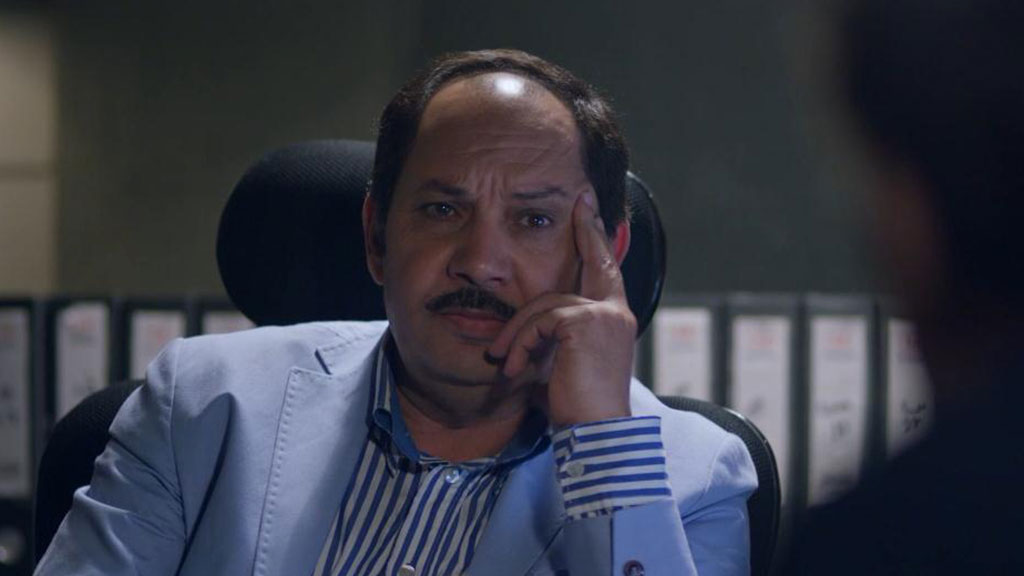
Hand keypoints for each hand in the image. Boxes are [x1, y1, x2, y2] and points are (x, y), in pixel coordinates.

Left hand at [486, 191, 635, 426]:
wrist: (595, 435)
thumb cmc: (577, 408)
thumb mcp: (561, 365)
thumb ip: (553, 338)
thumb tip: (527, 331)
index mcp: (613, 320)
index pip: (605, 271)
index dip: (597, 238)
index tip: (589, 208)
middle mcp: (616, 311)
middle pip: (593, 261)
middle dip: (586, 228)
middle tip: (580, 201)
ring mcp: (604, 314)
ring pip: (546, 303)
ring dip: (517, 334)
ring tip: (505, 364)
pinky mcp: (586, 322)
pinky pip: (540, 321)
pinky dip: (521, 345)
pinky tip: (515, 370)